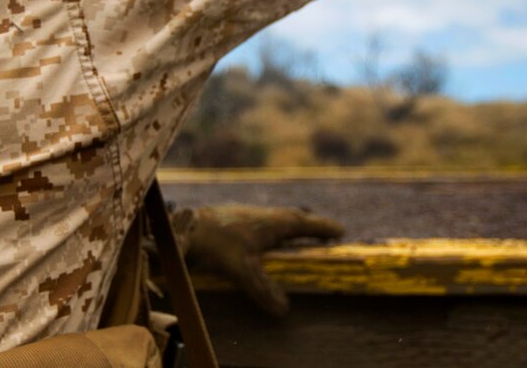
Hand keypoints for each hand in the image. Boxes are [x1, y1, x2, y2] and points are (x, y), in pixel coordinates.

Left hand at [176, 204, 343, 316]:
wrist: (185, 227)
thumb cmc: (217, 245)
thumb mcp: (242, 270)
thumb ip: (264, 290)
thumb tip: (285, 310)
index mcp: (274, 222)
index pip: (306, 224)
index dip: (324, 228)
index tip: (341, 231)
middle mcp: (266, 215)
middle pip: (296, 218)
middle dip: (312, 226)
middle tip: (326, 233)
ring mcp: (252, 215)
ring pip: (280, 219)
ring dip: (294, 226)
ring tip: (302, 236)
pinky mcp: (239, 220)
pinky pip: (267, 223)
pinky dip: (277, 230)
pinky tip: (269, 241)